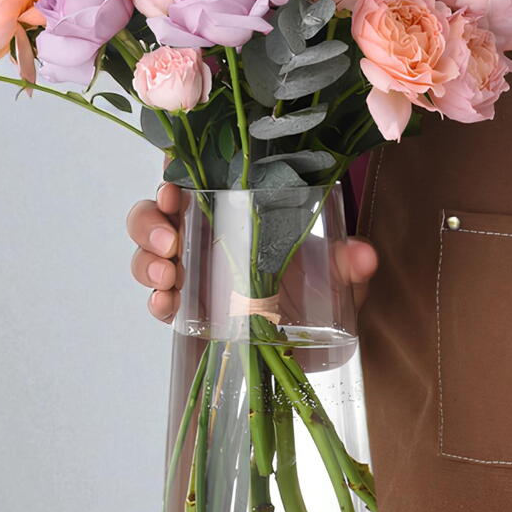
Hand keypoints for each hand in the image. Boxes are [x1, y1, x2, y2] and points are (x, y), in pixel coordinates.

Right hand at [127, 182, 378, 322]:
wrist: (312, 338)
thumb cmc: (318, 288)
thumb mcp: (338, 272)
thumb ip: (349, 262)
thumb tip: (364, 254)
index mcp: (235, 210)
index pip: (193, 179)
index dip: (172, 173)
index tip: (173, 181)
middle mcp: (205, 235)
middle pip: (155, 214)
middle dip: (151, 222)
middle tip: (172, 241)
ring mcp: (193, 272)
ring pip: (148, 254)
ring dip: (147, 262)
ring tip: (170, 277)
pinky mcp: (188, 309)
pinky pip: (159, 300)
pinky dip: (155, 302)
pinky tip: (166, 306)